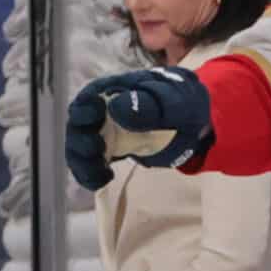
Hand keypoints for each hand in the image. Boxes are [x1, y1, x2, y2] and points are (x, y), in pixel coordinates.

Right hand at [65, 67, 213, 190]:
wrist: (192, 121)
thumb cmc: (180, 103)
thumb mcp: (173, 100)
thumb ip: (149, 104)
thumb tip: (118, 108)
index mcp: (113, 90)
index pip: (89, 98)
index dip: (85, 108)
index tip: (95, 116)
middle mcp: (100, 111)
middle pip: (78, 125)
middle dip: (81, 139)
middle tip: (97, 149)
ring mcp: (101, 131)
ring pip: (80, 147)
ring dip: (85, 161)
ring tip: (102, 173)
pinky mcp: (107, 150)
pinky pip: (92, 163)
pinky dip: (92, 174)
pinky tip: (103, 180)